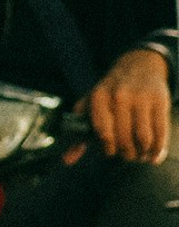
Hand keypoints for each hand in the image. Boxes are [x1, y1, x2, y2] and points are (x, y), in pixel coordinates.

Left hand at [84, 46, 170, 163]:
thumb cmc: (110, 92)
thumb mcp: (90, 105)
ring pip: (143, 137)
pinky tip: (154, 156)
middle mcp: (120, 96)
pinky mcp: (160, 101)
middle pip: (123, 137)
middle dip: (126, 153)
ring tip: (140, 157)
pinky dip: (158, 149)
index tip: (110, 152)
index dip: (107, 146)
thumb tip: (67, 160)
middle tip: (128, 157)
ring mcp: (142, 98)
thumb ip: (78, 133)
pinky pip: (160, 131)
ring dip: (142, 153)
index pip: (102, 130)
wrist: (139, 66)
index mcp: (99, 97)